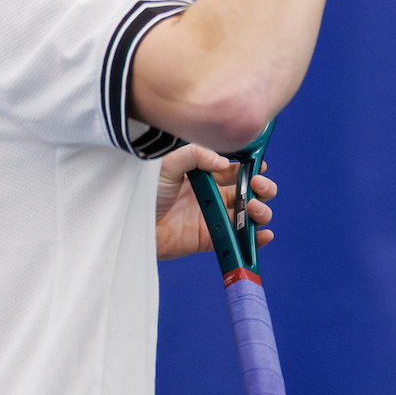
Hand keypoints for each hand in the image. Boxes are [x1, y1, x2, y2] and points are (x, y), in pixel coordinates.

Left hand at [155, 144, 276, 260]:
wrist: (132, 221)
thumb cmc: (146, 190)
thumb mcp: (167, 163)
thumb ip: (195, 155)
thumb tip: (224, 162)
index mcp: (206, 174)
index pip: (237, 169)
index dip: (252, 167)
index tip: (259, 166)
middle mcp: (214, 195)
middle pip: (250, 191)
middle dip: (262, 187)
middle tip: (257, 186)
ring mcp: (215, 217)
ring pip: (249, 215)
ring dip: (261, 211)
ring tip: (253, 208)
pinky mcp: (211, 239)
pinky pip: (237, 240)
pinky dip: (255, 240)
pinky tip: (263, 235)